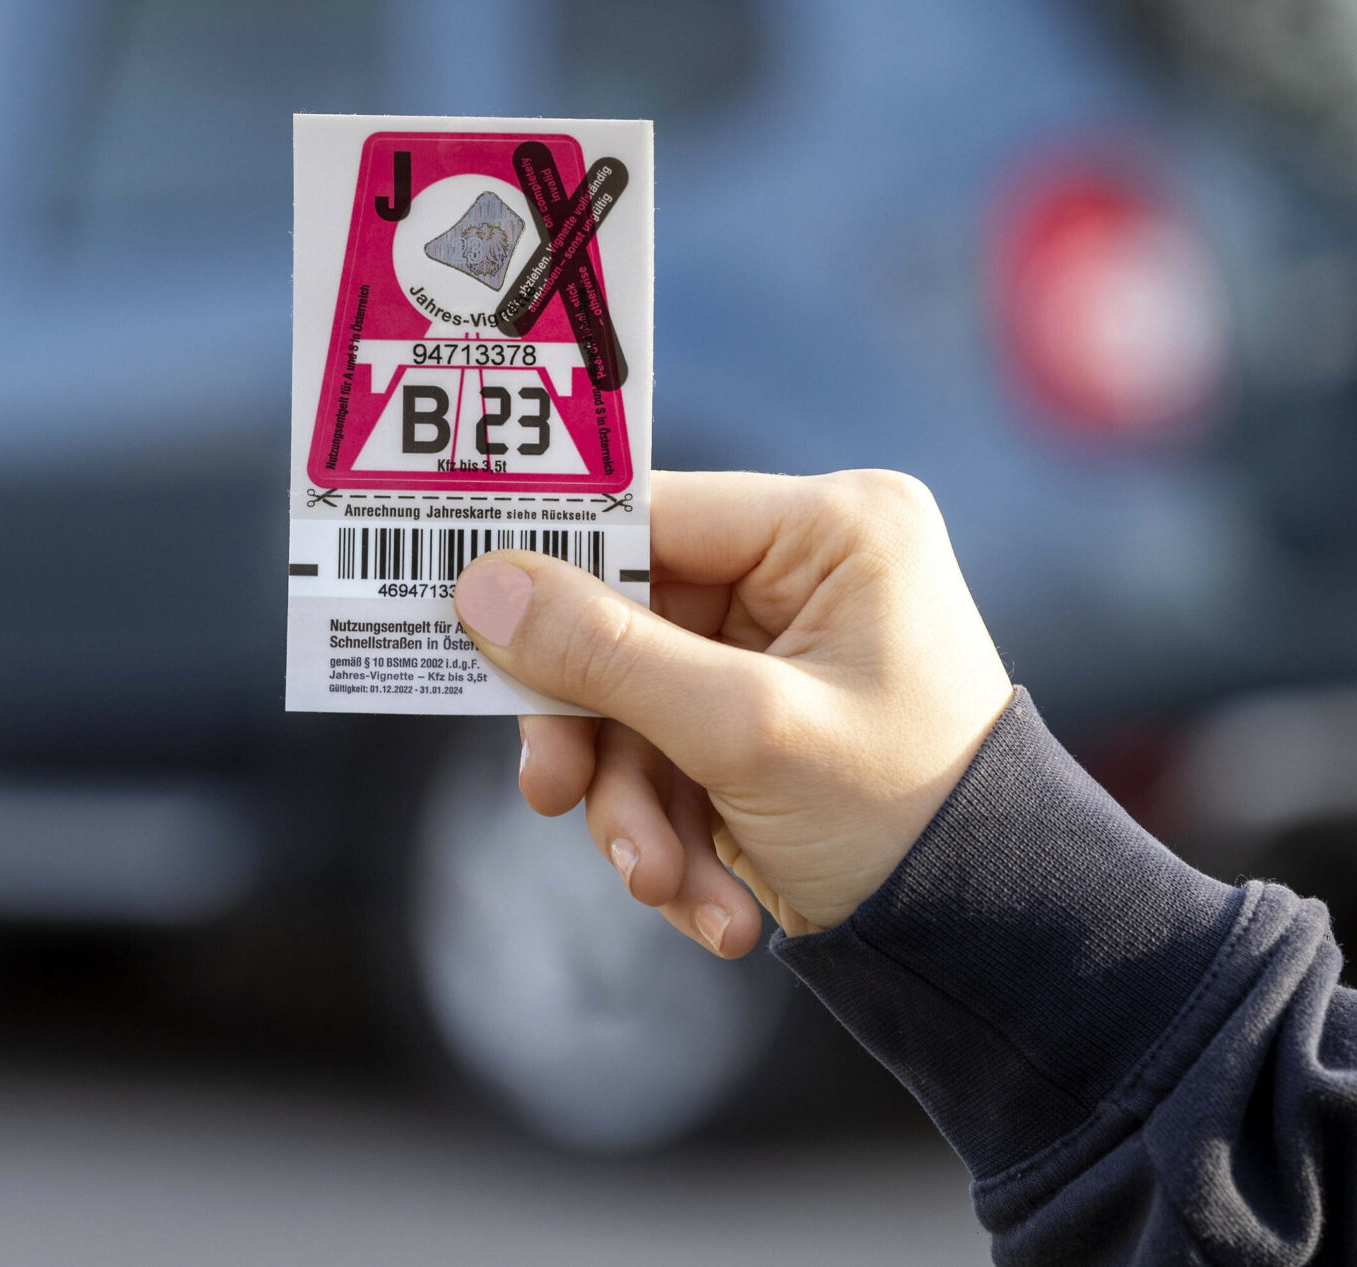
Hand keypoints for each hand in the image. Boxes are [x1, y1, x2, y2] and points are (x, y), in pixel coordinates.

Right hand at [450, 470, 1013, 956]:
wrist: (999, 953)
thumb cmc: (907, 820)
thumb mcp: (744, 733)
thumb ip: (604, 654)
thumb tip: (480, 584)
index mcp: (833, 530)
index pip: (647, 515)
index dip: (552, 570)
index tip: (469, 617)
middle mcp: (808, 573)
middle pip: (625, 621)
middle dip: (600, 734)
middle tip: (555, 793)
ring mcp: (784, 653)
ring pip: (634, 702)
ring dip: (632, 805)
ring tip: (663, 884)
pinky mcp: (765, 726)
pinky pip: (668, 754)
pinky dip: (669, 830)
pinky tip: (707, 902)